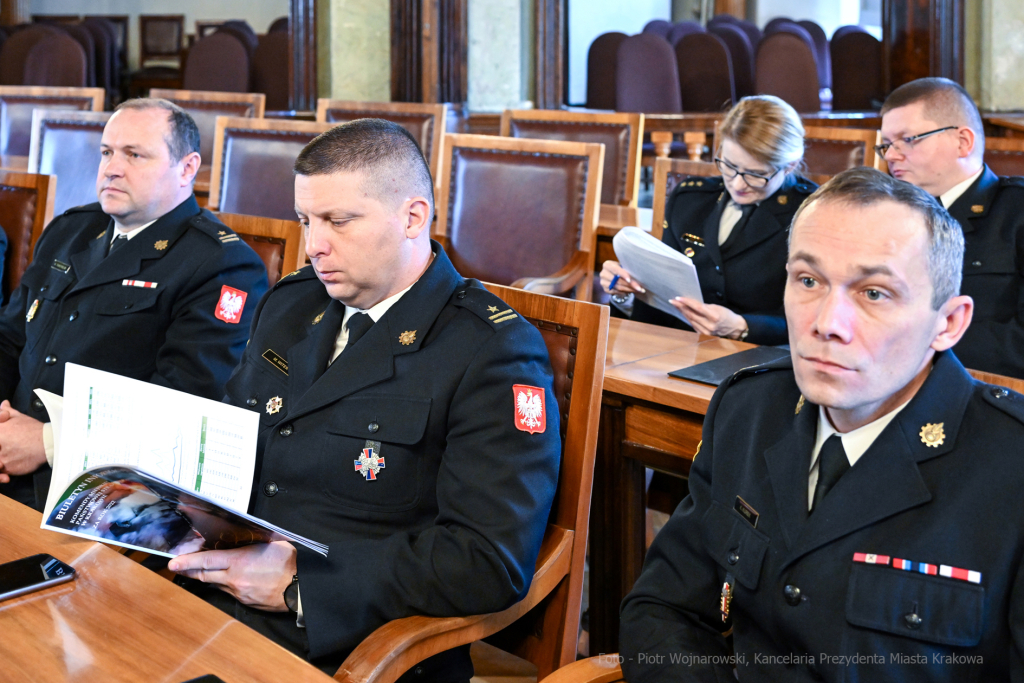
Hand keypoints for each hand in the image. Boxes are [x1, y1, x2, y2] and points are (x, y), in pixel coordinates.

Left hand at [0, 400, 46, 483]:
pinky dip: (3, 474)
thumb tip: (4, 404)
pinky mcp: (9, 467)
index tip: (1, 443)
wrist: (49, 442)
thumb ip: (6, 412)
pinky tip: (7, 472)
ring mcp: (2, 456)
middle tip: (3, 451)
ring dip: (0, 462)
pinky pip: (1, 472)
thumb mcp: (20, 417)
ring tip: (5, 461)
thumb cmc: (34, 429)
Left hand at [168, 541, 296, 611]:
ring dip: (206, 578)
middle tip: (176, 567)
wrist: (300, 589)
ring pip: (216, 584)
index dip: (188, 561)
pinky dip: (224, 586)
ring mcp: (239, 592)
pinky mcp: (246, 602)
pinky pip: (230, 593)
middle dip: (188, 571)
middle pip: (204, 575)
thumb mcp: (272, 543)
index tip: (173, 561)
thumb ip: (254, 541)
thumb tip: (247, 533)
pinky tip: (227, 582)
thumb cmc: (289, 563)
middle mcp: (234, 578)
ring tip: (198, 573)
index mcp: (239, 561)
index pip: (206, 560)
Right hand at [599, 261, 645, 294]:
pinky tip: (632, 292)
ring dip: (629, 290)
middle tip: (640, 288)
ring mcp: (603, 282)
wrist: (613, 274)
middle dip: (630, 285)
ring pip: (618, 288)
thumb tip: (637, 276)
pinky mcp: (605, 289)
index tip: (630, 280)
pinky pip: (616, 292)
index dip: (623, 275)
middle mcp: (603, 273)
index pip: (616, 270)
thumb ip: (627, 270)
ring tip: (638, 291)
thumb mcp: (622, 266)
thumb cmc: (620, 268)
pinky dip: (625, 292)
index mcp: (607, 265)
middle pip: (617, 281)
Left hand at [671, 298, 748, 338]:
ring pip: (690, 320)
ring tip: (676, 305)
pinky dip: (687, 318)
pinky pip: (693, 325)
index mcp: (714, 316)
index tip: (678, 298)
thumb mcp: (717, 307)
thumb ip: (704, 306)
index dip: (687, 302)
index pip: (697, 308)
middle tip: (673, 301)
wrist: (733, 327)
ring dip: (682, 312)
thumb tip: (691, 304)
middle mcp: (709, 325)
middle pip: (691, 314)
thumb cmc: (726, 315)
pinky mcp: (703, 334)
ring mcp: (705, 331)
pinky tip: (683, 313)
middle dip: (681, 307)